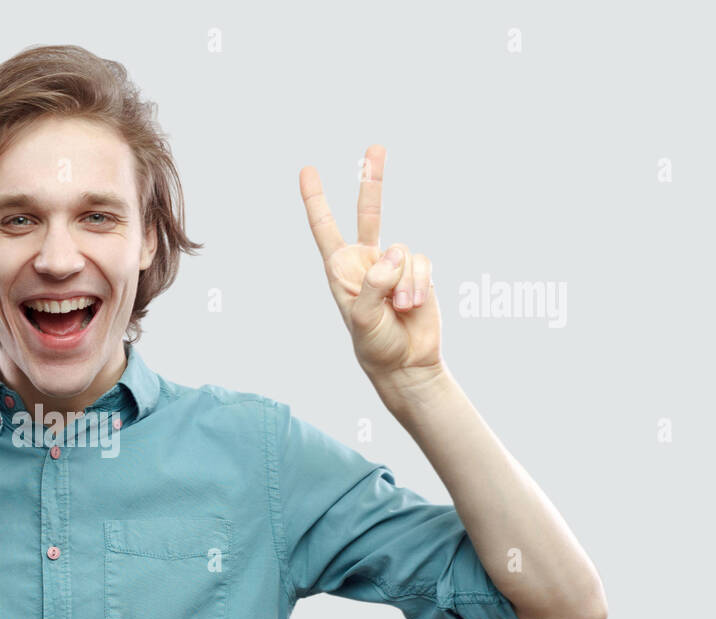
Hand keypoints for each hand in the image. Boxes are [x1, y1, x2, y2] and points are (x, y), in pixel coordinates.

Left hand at [299, 144, 444, 397]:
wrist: (406, 363)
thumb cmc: (374, 345)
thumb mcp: (362, 319)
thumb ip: (374, 284)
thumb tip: (393, 252)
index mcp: (341, 269)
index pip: (324, 228)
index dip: (315, 200)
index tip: (306, 170)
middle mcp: (366, 261)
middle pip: (368, 213)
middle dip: (372, 179)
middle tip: (375, 147)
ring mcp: (393, 264)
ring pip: (403, 252)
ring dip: (405, 284)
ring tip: (400, 310)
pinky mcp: (418, 271)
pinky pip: (421, 263)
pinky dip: (418, 285)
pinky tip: (412, 305)